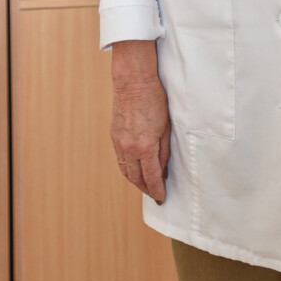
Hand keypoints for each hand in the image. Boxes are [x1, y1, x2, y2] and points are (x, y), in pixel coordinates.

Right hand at [110, 40, 170, 203]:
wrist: (134, 82)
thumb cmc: (154, 100)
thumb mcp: (167, 127)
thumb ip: (164, 151)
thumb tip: (163, 169)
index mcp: (145, 147)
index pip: (151, 177)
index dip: (157, 190)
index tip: (161, 198)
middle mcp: (129, 148)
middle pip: (136, 178)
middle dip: (146, 189)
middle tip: (154, 194)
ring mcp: (119, 143)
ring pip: (126, 171)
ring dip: (135, 181)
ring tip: (145, 185)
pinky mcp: (114, 136)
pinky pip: (120, 159)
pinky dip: (128, 168)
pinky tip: (134, 168)